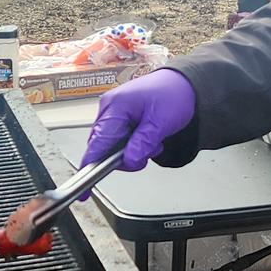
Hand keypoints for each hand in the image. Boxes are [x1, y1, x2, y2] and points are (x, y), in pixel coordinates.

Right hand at [82, 68, 196, 173]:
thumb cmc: (173, 94)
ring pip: (112, 145)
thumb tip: (128, 161)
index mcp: (115, 106)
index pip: (98, 142)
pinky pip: (119, 139)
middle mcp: (109, 108)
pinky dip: (133, 144)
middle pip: (103, 146)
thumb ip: (143, 144)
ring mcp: (113, 112)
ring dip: (132, 150)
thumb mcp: (161, 123)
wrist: (184, 83)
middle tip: (147, 150)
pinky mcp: (119, 117)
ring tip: (152, 139)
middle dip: (124, 156)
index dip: (91, 165)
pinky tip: (147, 136)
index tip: (85, 187)